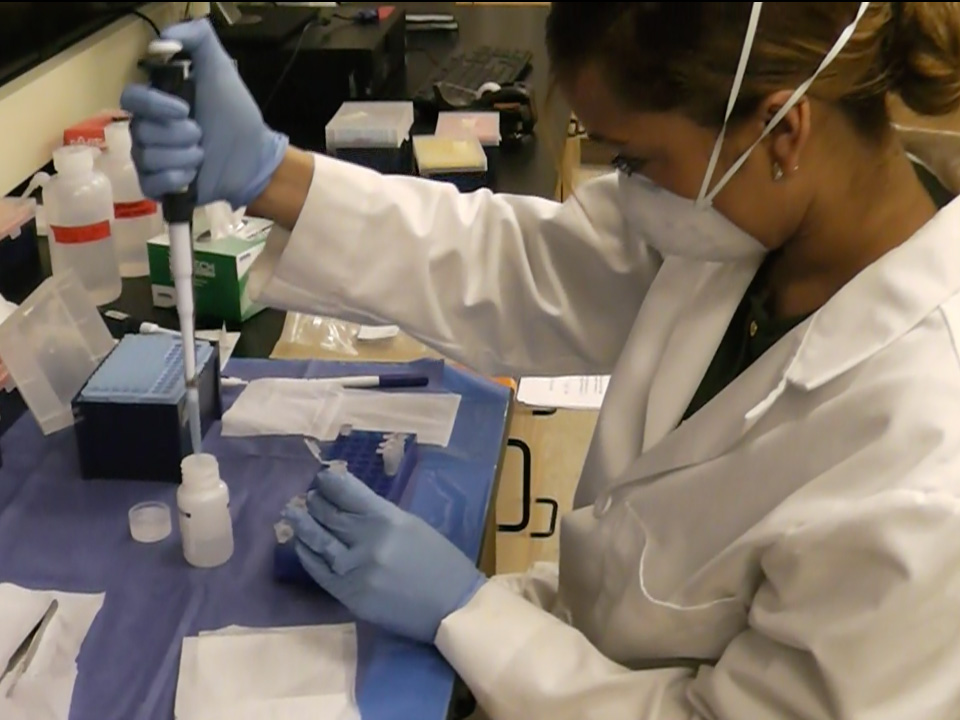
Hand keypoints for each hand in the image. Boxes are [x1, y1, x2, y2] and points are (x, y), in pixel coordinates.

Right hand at [119, 19, 287, 208]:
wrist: (255, 155)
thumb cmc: (235, 113)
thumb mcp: (221, 69)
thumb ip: (198, 40)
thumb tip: (163, 39)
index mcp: (157, 104)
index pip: (130, 98)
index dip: (155, 105)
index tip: (185, 110)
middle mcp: (148, 130)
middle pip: (141, 131)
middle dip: (178, 135)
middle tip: (201, 135)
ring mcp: (151, 160)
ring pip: (147, 158)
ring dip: (183, 157)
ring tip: (203, 155)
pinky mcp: (160, 187)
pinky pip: (150, 184)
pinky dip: (175, 179)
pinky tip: (193, 176)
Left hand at [284, 467, 485, 643]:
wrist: (451, 607)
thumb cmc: (441, 562)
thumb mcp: (412, 526)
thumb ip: (381, 516)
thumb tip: (351, 506)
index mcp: (387, 519)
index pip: (347, 492)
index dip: (330, 482)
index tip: (322, 477)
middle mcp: (366, 540)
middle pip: (329, 514)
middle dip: (315, 502)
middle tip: (308, 497)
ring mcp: (354, 569)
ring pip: (318, 540)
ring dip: (303, 524)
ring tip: (293, 513)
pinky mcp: (348, 594)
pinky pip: (319, 571)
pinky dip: (307, 555)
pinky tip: (301, 545)